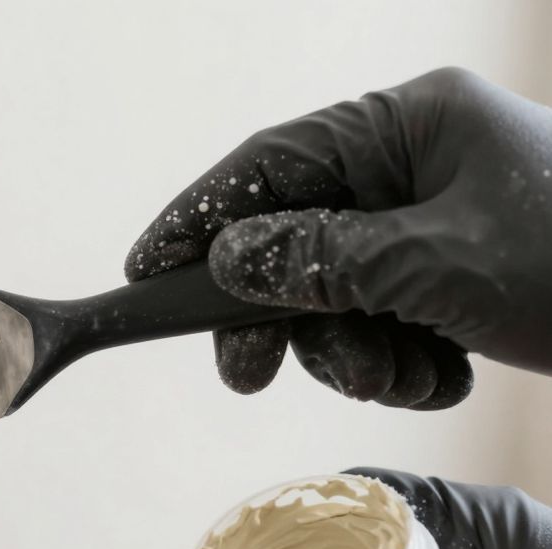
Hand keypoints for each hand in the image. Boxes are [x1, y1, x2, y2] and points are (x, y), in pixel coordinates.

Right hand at [126, 67, 551, 407]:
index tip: (145, 269)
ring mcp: (435, 218)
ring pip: (336, 289)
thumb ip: (321, 259)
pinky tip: (443, 370)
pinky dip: (400, 358)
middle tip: (246, 373)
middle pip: (295, 234)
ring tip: (406, 374)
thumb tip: (228, 258)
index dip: (201, 217)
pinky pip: (383, 316)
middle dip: (282, 312)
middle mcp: (416, 162)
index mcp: (411, 123)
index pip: (273, 162)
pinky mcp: (453, 271)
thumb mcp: (441, 266)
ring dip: (354, 348)